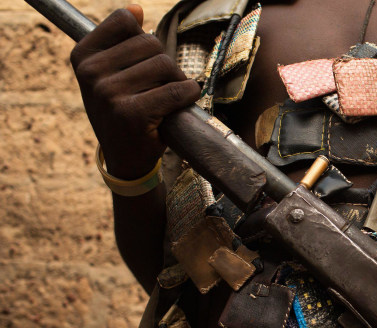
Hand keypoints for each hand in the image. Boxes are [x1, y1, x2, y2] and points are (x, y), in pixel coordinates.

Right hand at [70, 5, 199, 178]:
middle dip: (164, 64)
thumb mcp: (112, 73)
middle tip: (159, 86)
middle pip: (150, 43)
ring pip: (165, 65)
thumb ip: (121, 40)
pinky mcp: (132, 113)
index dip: (144, 40)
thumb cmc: (123, 110)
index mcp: (83, 56)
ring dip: (176, 80)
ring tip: (165, 98)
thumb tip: (136, 8)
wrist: (125, 158)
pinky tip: (183, 102)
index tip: (142, 62)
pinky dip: (189, 94)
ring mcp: (109, 93)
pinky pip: (176, 90)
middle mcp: (91, 73)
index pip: (124, 21)